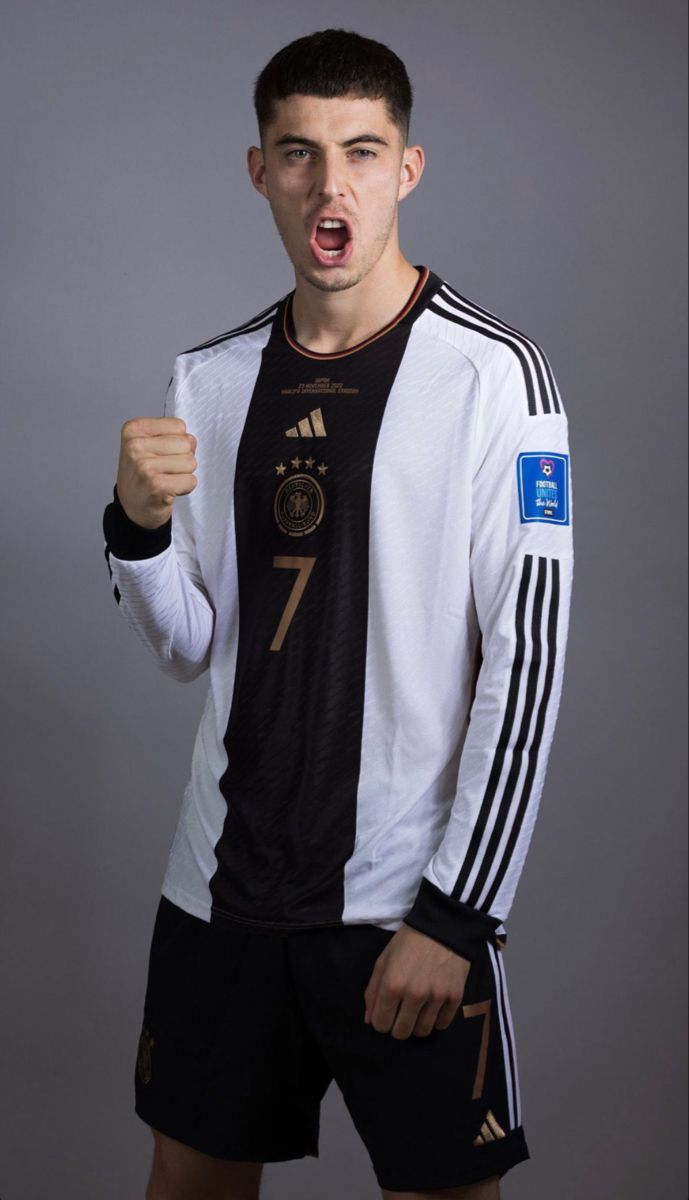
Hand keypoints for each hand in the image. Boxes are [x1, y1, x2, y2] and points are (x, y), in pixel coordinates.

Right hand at [115, 417, 197, 529]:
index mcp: (133, 429)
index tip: (162, 453)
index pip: (179, 426)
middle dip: (182, 458)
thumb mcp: (148, 445)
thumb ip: (171, 435)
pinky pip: (190, 481)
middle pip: (186, 443)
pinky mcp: (157, 485)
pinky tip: (169, 490)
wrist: (132, 506)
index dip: (178, 441)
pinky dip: (185, 487)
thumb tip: (191, 441)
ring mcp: (145, 466)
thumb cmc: (142, 474)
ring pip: (191, 462)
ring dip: (183, 473)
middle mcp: (136, 446)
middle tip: (165, 469)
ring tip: (166, 479)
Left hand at [363, 923, 470, 1039]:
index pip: (381, 1024)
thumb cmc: (408, 941)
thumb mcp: (384, 960)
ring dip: (417, 1024)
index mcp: (393, 984)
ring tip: (418, 1009)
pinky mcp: (455, 997)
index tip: (386, 1013)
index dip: (380, 1021)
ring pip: (422, 1031)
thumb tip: (370, 1020)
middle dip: (397, 1026)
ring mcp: (437, 997)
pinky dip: (436, 1020)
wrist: (443, 925)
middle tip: (401, 1013)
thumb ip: (373, 991)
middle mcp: (415, 994)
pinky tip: (433, 1007)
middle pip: (401, 1033)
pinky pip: (442, 1024)